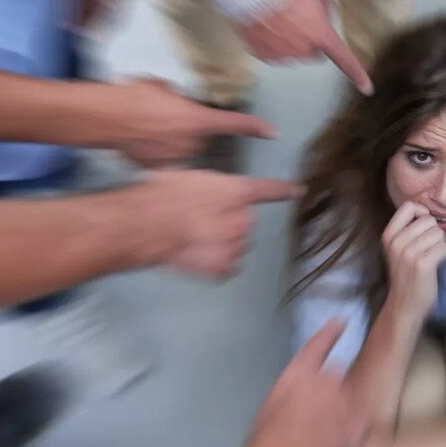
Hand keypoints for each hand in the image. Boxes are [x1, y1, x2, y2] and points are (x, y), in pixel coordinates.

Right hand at [109, 79, 274, 166]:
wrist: (106, 118)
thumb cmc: (133, 97)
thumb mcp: (163, 89)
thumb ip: (179, 101)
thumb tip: (178, 105)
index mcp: (197, 119)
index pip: (234, 123)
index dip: (254, 128)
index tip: (271, 133)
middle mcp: (192, 142)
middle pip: (198, 138)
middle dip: (184, 131)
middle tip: (160, 119)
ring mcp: (177, 159)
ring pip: (181, 151)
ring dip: (169, 143)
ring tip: (145, 130)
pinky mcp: (160, 171)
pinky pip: (164, 163)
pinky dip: (155, 156)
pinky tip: (139, 144)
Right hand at [128, 169, 299, 277]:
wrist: (147, 225)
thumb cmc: (163, 194)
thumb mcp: (191, 177)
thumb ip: (211, 188)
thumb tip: (207, 195)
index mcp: (237, 193)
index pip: (269, 191)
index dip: (285, 191)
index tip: (298, 191)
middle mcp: (244, 220)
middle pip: (244, 223)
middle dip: (228, 223)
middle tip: (201, 223)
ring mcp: (235, 247)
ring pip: (236, 246)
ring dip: (222, 244)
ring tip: (195, 240)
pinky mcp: (222, 269)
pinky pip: (225, 267)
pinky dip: (215, 264)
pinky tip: (196, 257)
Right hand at [238, 0, 373, 94]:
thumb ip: (326, 7)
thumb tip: (324, 17)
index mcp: (321, 35)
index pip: (344, 59)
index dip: (357, 74)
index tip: (366, 88)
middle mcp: (304, 50)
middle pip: (312, 52)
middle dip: (309, 41)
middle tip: (298, 19)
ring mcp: (282, 55)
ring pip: (291, 52)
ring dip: (288, 40)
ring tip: (277, 16)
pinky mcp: (263, 55)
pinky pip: (270, 51)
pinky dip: (269, 41)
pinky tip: (265, 23)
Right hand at [253, 320, 365, 446]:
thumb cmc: (267, 441)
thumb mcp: (269, 413)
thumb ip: (287, 400)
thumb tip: (291, 408)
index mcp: (299, 373)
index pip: (318, 345)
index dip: (331, 333)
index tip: (342, 322)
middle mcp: (327, 380)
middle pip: (337, 374)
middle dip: (332, 388)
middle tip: (320, 410)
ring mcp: (347, 402)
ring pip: (351, 400)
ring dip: (344, 412)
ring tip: (330, 433)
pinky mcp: (361, 425)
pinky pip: (363, 424)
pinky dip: (357, 432)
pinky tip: (347, 446)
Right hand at [382, 201, 445, 317]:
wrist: (404, 304)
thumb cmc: (405, 274)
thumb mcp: (398, 248)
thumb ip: (408, 230)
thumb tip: (429, 213)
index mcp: (389, 235)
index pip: (409, 206)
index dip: (422, 213)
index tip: (423, 228)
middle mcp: (396, 242)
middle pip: (429, 220)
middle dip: (433, 233)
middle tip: (426, 249)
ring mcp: (409, 253)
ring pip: (438, 233)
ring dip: (439, 245)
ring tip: (429, 257)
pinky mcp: (422, 264)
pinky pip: (443, 247)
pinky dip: (443, 256)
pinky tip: (434, 265)